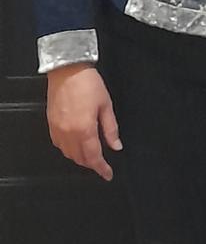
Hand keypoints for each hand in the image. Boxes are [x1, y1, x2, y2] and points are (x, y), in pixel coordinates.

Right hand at [46, 63, 122, 180]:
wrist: (68, 69)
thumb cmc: (88, 84)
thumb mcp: (106, 106)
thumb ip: (111, 129)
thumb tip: (116, 145)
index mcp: (85, 129)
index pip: (94, 157)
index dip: (102, 169)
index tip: (108, 174)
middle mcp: (69, 133)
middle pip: (80, 158)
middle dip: (92, 164)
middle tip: (102, 164)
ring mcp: (58, 129)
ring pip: (68, 154)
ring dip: (80, 158)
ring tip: (91, 155)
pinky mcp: (50, 124)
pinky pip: (59, 145)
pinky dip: (68, 149)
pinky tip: (76, 145)